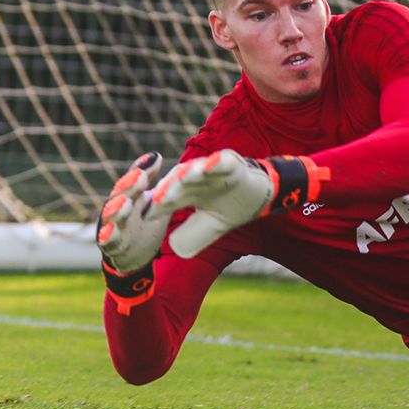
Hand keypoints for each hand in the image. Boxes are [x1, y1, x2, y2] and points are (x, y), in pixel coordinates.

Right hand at [96, 152, 167, 274]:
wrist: (130, 255)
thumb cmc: (141, 223)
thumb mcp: (151, 202)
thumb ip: (152, 181)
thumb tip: (156, 155)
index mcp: (129, 196)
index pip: (134, 180)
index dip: (142, 170)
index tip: (154, 160)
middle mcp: (117, 208)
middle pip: (121, 194)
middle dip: (129, 185)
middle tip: (140, 176)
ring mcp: (112, 226)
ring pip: (111, 216)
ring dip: (116, 209)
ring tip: (125, 203)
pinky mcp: (110, 246)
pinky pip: (107, 242)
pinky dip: (107, 237)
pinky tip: (109, 233)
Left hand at [146, 150, 328, 257]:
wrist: (262, 195)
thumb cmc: (232, 207)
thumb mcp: (211, 225)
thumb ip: (193, 234)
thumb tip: (174, 247)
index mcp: (188, 192)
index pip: (168, 199)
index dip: (157, 207)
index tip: (146, 216)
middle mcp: (196, 178)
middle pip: (177, 183)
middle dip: (167, 190)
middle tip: (156, 200)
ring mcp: (213, 169)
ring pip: (196, 170)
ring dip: (187, 174)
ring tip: (180, 180)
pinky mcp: (232, 163)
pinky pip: (223, 161)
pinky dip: (217, 162)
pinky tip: (209, 166)